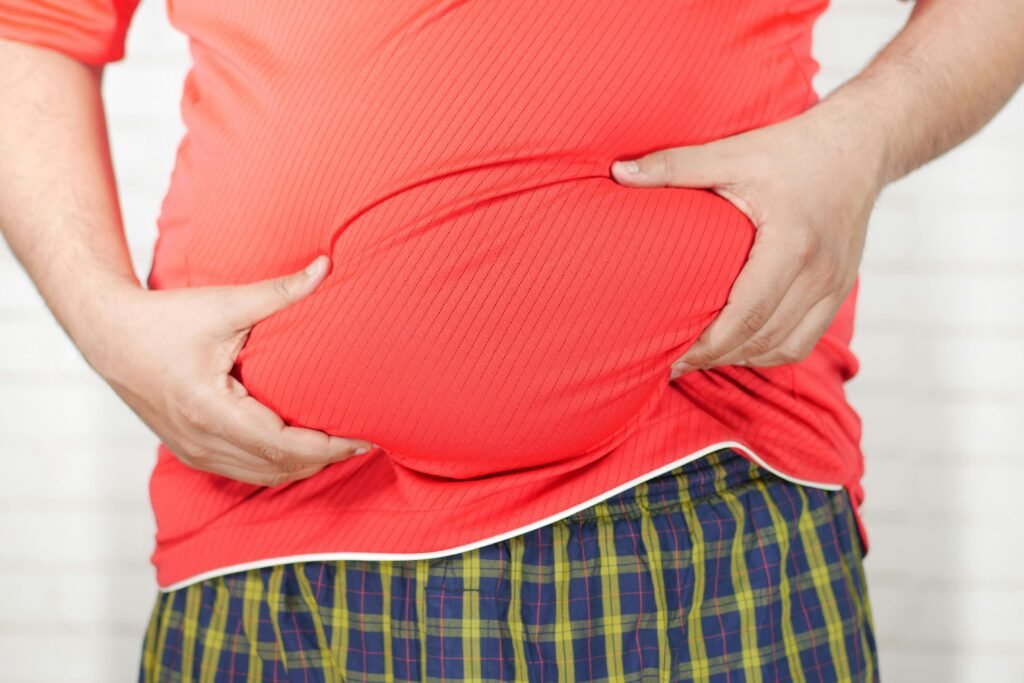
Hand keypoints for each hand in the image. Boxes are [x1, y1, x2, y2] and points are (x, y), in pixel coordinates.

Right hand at [88, 255, 375, 486]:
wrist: (109, 335)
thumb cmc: (164, 319)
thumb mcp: (223, 304)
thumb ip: (279, 291)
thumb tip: (326, 266)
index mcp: (212, 412)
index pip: (285, 446)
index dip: (329, 446)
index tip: (365, 436)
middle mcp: (203, 442)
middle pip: (280, 468)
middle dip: (325, 458)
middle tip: (364, 439)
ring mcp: (195, 452)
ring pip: (264, 476)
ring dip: (304, 466)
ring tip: (341, 445)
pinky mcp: (191, 452)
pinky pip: (245, 471)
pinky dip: (279, 466)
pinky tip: (304, 449)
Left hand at [610, 102, 884, 378]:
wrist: (860, 144)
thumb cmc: (791, 148)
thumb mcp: (731, 153)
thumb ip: (674, 165)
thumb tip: (618, 172)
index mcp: (791, 243)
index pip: (746, 314)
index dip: (707, 346)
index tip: (670, 356)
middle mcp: (819, 272)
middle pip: (763, 338)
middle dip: (716, 357)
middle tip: (674, 363)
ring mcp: (835, 285)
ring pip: (787, 347)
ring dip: (743, 357)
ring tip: (703, 358)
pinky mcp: (841, 289)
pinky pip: (806, 339)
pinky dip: (772, 350)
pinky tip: (740, 346)